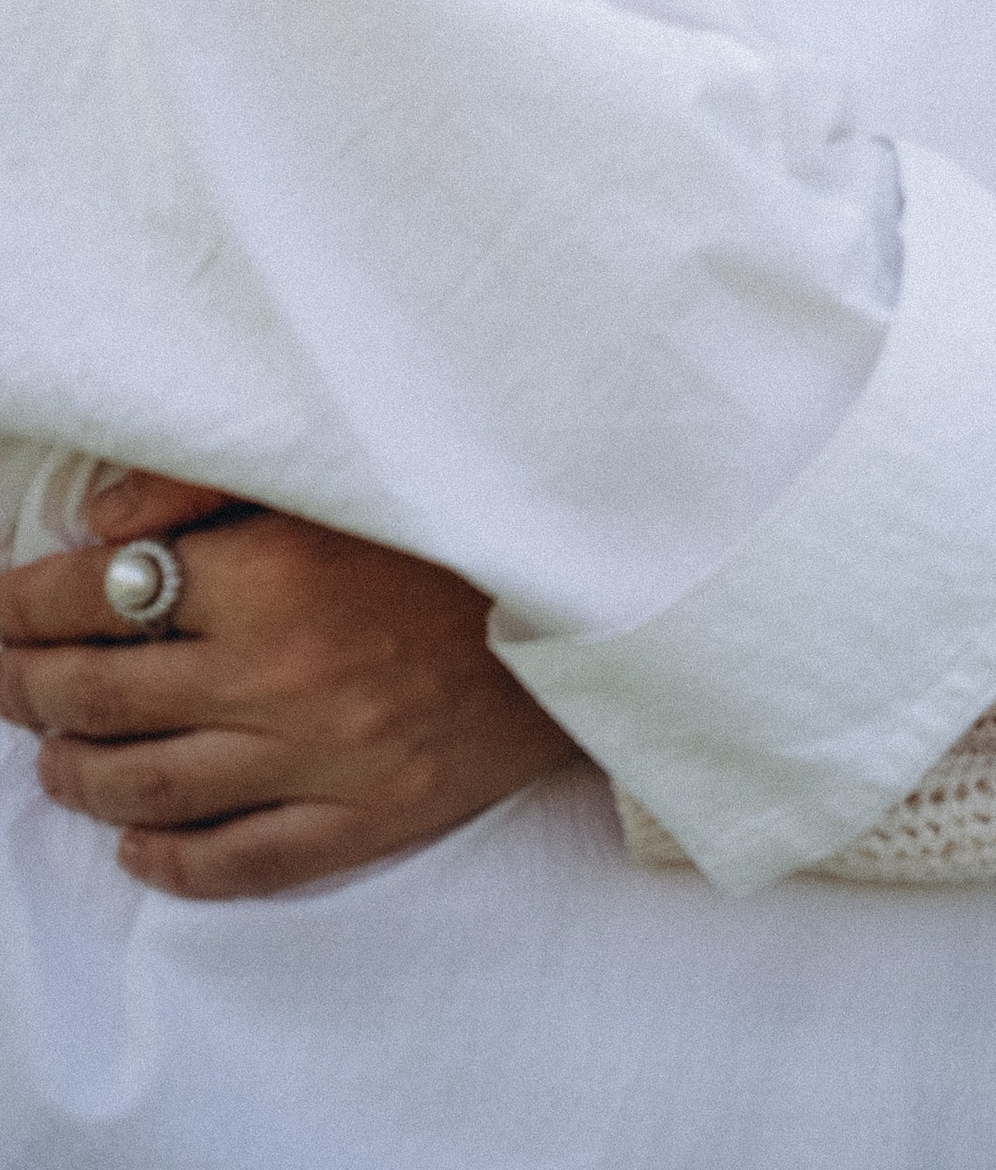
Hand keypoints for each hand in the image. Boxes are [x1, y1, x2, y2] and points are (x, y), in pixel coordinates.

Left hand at [0, 472, 582, 899]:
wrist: (604, 589)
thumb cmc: (470, 513)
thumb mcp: (343, 466)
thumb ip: (210, 479)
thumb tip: (101, 526)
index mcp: (273, 574)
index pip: (101, 599)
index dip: (27, 602)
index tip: (0, 602)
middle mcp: (280, 676)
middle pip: (102, 697)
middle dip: (28, 685)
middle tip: (4, 674)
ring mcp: (321, 759)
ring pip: (147, 786)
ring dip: (75, 773)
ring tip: (51, 757)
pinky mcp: (366, 817)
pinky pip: (236, 860)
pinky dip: (167, 859)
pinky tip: (136, 842)